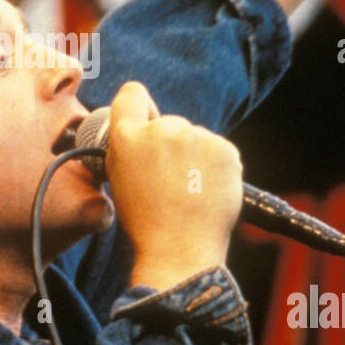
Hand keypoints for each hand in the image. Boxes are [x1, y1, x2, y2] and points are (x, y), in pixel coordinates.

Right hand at [105, 81, 243, 290]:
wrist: (179, 249)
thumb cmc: (146, 220)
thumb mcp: (119, 178)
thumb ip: (129, 147)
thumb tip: (144, 128)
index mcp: (127, 136)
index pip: (132, 94)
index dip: (137, 104)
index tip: (144, 115)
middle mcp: (161, 129)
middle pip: (169, 123)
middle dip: (171, 145)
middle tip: (169, 181)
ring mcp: (195, 137)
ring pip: (196, 138)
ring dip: (195, 156)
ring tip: (189, 191)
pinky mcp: (224, 149)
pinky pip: (219, 150)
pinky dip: (216, 167)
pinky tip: (206, 191)